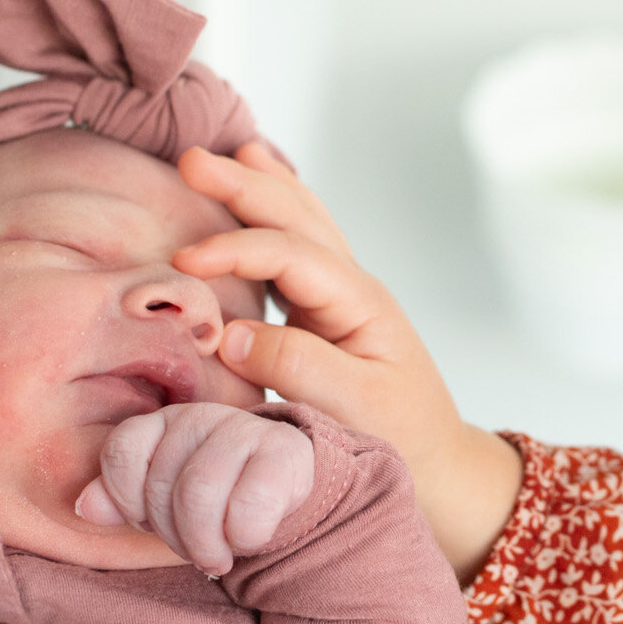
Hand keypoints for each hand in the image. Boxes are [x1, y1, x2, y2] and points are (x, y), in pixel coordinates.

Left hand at [73, 401, 314, 574]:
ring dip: (207, 543)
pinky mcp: (284, 450)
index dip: (131, 502)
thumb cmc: (211, 496)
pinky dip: (244, 536)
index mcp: (160, 423)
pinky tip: (248, 539)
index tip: (150, 523)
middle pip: (162, 485)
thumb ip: (119, 498)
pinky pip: (249, 504)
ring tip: (217, 555)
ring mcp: (242, 428)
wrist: (283, 487)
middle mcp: (198, 417)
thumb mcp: (159, 500)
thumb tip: (84, 507)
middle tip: (194, 550)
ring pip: (201, 494)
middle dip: (174, 535)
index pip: (121, 453)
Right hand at [173, 144, 521, 579]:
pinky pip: (294, 252)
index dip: (236, 250)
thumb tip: (228, 333)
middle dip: (245, 187)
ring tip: (226, 156)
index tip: (183, 263)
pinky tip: (257, 196)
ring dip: (261, 189)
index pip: (291, 255)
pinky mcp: (324, 316)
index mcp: (360, 304)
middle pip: (298, 219)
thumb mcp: (354, 408)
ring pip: (300, 224)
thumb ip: (296, 366)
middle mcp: (351, 289)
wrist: (439, 468)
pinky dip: (271, 218)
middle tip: (190, 160)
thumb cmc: (402, 442)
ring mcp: (339, 298)